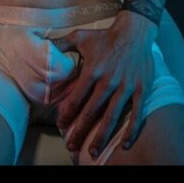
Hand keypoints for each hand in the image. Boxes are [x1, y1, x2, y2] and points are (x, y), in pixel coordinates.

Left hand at [53, 11, 156, 159]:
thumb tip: (42, 46)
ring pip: (112, 117)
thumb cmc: (105, 36)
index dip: (66, 114)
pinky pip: (137, 113)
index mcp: (92, 71)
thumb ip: (60, 44)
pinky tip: (125, 144)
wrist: (134, 31)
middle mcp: (108, 81)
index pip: (76, 98)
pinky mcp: (141, 89)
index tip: (61, 124)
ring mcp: (126, 87)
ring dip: (102, 136)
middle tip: (71, 146)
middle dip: (80, 131)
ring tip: (93, 151)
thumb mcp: (80, 36)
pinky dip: (132, 130)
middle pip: (91, 112)